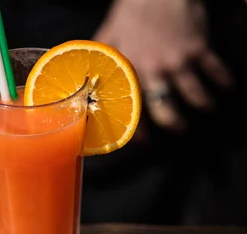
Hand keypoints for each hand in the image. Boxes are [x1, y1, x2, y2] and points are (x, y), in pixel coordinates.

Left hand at [94, 0, 233, 131]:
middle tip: (179, 130)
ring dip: (203, 105)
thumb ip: (101, 60)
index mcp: (130, 70)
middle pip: (165, 109)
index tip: (145, 142)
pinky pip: (214, 70)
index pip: (132, 108)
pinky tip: (227, 87)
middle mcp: (154, 69)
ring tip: (208, 109)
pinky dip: (223, 81)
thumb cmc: (132, 11)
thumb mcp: (109, 35)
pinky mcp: (198, 47)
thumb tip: (84, 79)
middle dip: (174, 125)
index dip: (139, 130)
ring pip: (194, 94)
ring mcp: (178, 60)